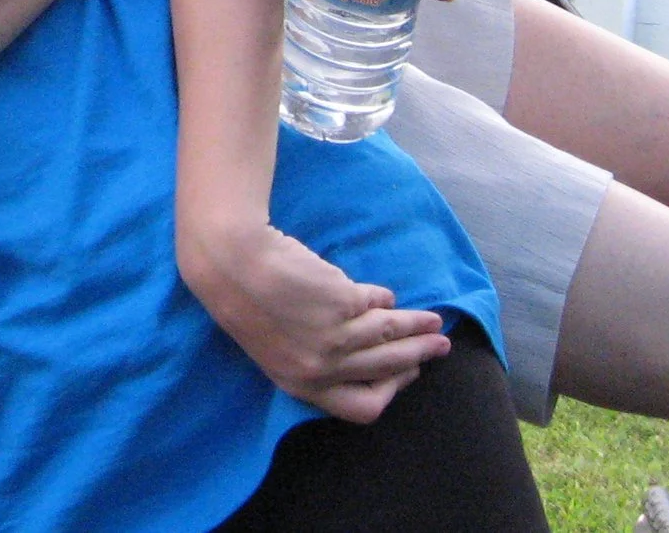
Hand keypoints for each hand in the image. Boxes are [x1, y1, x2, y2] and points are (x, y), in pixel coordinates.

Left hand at [177, 211, 450, 421]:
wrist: (229, 260)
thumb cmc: (244, 298)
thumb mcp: (275, 346)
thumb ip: (314, 357)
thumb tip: (362, 353)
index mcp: (301, 385)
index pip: (360, 408)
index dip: (389, 392)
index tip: (404, 376)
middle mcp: (321, 368)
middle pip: (385, 371)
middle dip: (417, 359)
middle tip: (439, 348)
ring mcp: (334, 337)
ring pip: (390, 336)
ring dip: (418, 328)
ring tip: (435, 322)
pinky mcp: (342, 304)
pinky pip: (375, 302)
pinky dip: (385, 299)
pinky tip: (389, 296)